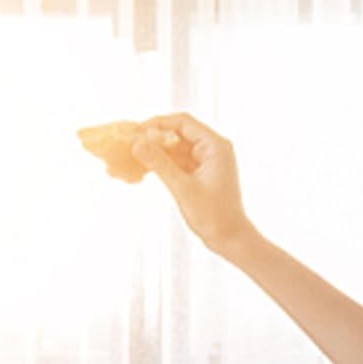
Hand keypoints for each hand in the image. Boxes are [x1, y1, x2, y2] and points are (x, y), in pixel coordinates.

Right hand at [131, 112, 252, 257]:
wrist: (231, 240)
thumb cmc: (214, 216)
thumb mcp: (183, 188)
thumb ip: (160, 164)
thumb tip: (137, 143)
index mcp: (215, 146)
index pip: (183, 123)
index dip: (158, 123)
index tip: (137, 131)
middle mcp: (213, 149)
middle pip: (178, 134)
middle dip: (155, 139)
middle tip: (131, 145)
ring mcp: (207, 162)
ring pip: (176, 149)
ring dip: (156, 153)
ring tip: (134, 158)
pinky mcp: (201, 174)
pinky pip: (178, 163)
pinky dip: (163, 165)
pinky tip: (145, 169)